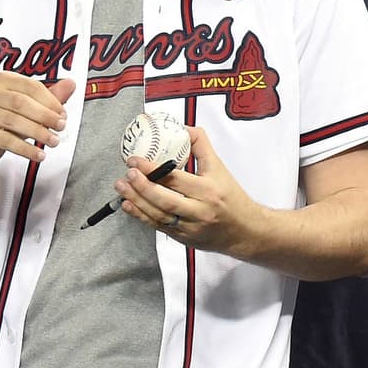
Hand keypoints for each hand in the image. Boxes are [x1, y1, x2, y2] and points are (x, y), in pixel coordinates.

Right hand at [0, 73, 74, 164]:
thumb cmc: (6, 120)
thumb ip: (50, 96)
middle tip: (60, 127)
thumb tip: (71, 83)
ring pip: (14, 121)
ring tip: (53, 141)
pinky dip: (25, 149)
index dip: (50, 101)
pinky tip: (39, 154)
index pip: (30, 86)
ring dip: (38, 133)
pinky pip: (6, 140)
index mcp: (3, 80)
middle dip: (45, 116)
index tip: (62, 114)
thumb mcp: (29, 107)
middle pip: (21, 102)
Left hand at [116, 126, 260, 254]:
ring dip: (136, 201)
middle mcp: (198, 211)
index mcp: (207, 190)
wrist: (247, 232)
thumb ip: (201, 146)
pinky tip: (128, 205)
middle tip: (126, 174)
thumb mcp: (219, 168)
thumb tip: (183, 127)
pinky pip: (159, 227)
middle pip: (164, 199)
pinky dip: (141, 216)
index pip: (174, 179)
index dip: (151, 169)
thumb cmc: (231, 197)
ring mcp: (190, 228)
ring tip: (121, 187)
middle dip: (141, 186)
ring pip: (158, 215)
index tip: (134, 160)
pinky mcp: (184, 239)